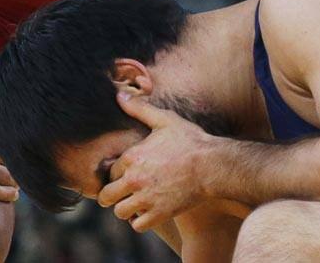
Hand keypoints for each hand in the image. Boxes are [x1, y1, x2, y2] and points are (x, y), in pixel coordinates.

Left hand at [97, 93, 211, 231]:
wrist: (213, 165)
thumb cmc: (190, 140)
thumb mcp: (165, 120)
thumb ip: (140, 109)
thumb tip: (119, 95)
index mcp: (132, 157)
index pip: (109, 171)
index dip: (117, 173)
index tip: (126, 174)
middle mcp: (134, 179)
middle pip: (106, 196)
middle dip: (112, 195)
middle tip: (122, 193)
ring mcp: (146, 199)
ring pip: (120, 212)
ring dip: (126, 208)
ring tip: (137, 202)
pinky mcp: (159, 214)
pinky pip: (137, 225)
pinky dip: (141, 221)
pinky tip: (149, 211)